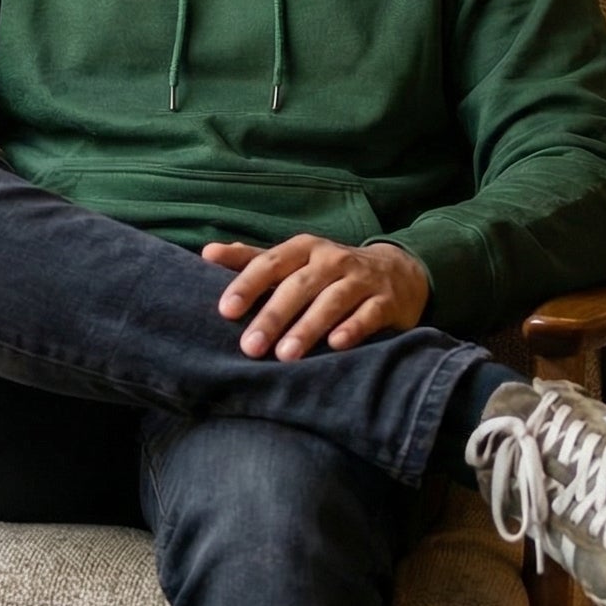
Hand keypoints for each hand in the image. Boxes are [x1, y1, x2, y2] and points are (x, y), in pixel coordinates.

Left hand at [202, 235, 428, 359]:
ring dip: (308, 327)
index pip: (270, 263)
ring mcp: (361, 279)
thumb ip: (252, 259)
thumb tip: (207, 252)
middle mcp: (332, 259)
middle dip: (273, 316)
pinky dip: (353, 328)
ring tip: (286, 356)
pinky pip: (369, 314)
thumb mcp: (294, 260)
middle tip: (250, 347)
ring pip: (332, 301)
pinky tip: (336, 345)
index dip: (247, 285)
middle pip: (298, 286)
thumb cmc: (330, 271)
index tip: (225, 311)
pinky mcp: (386, 301)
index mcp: (304, 249)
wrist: (399, 272)